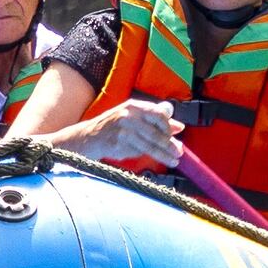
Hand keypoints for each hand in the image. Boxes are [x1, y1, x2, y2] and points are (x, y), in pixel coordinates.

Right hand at [60, 97, 181, 167]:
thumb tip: (178, 126)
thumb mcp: (132, 116)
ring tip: (173, 161)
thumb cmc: (114, 126)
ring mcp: (122, 130)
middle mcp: (128, 116)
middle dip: (169, 144)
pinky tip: (155, 159)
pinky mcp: (118, 144)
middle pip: (155, 132)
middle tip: (179, 152)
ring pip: (148, 145)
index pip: (157, 114)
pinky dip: (146, 156)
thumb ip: (154, 119)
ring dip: (163, 154)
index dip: (168, 125)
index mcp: (133, 106)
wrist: (89, 137)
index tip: (177, 133)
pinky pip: (137, 151)